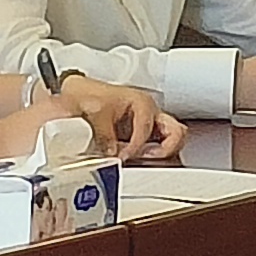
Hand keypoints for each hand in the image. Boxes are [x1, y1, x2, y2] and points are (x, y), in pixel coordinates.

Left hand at [46, 78, 182, 161]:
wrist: (79, 95)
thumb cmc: (89, 96)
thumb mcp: (94, 113)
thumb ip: (103, 135)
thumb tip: (111, 153)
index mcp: (142, 103)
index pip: (147, 129)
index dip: (135, 146)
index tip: (122, 156)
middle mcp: (150, 113)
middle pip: (176, 133)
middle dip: (164, 149)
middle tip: (145, 158)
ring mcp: (150, 124)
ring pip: (174, 139)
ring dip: (163, 152)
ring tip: (143, 160)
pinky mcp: (144, 135)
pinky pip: (161, 146)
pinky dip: (154, 155)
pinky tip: (137, 159)